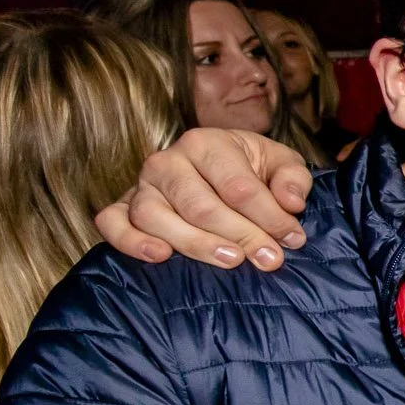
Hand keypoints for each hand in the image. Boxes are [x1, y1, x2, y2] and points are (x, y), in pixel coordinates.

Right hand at [95, 128, 313, 269]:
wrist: (215, 174)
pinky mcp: (121, 208)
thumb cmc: (251, 170)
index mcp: (206, 143)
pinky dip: (130, 241)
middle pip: (200, 205)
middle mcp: (167, 161)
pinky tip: (160, 256)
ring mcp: (141, 185)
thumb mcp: (281, 165)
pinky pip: (112, 224)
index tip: (292, 239)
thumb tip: (291, 203)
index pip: (238, 186)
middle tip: (269, 259)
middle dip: (240, 235)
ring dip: (194, 243)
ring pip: (155, 216)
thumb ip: (292, 179)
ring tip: (230, 261)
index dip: (269, 216)